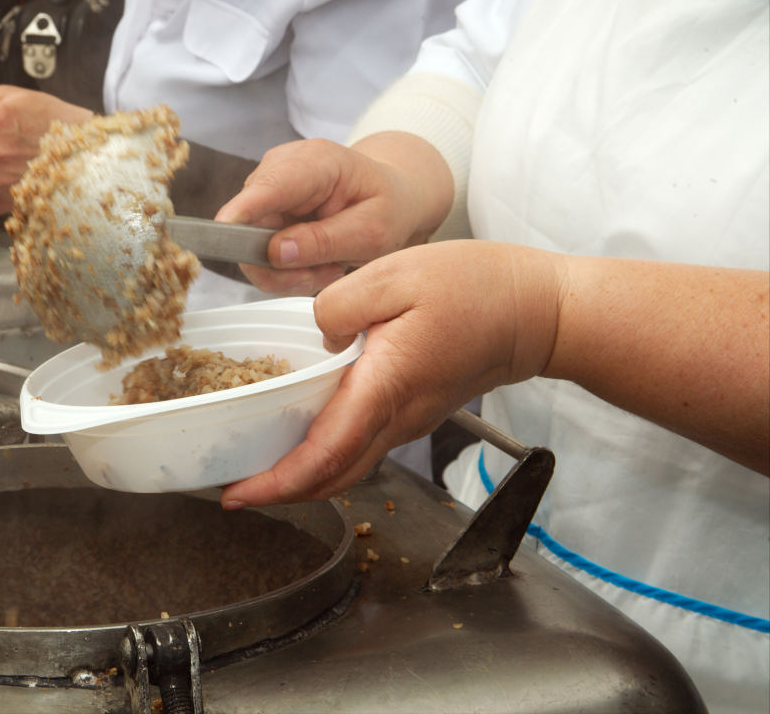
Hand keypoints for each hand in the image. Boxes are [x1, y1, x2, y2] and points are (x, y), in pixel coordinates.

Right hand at [214, 133, 454, 294]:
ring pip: (249, 243)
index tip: (221, 237)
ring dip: (286, 271)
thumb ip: (325, 241)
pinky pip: (257, 249)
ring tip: (327, 268)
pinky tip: (316, 263)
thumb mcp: (372, 230)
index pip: (268, 187)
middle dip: (281, 265)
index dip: (241, 213)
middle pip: (250, 223)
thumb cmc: (389, 206)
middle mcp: (282, 166)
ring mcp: (269, 186)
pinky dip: (284, 268)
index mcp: (316, 161)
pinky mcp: (264, 207)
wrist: (393, 197)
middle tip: (326, 274)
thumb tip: (275, 252)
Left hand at [220, 240, 562, 507]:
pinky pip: (363, 447)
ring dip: (303, 477)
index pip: (325, 455)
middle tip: (234, 490)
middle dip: (280, 492)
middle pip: (333, 476)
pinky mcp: (414, 412)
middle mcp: (397, 418)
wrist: (536, 313)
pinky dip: (327, 456)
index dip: (278, 482)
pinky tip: (302, 435)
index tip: (238, 495)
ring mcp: (409, 421)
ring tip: (259, 468)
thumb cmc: (475, 289)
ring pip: (348, 467)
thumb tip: (316, 333)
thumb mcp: (397, 275)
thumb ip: (340, 304)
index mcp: (386, 388)